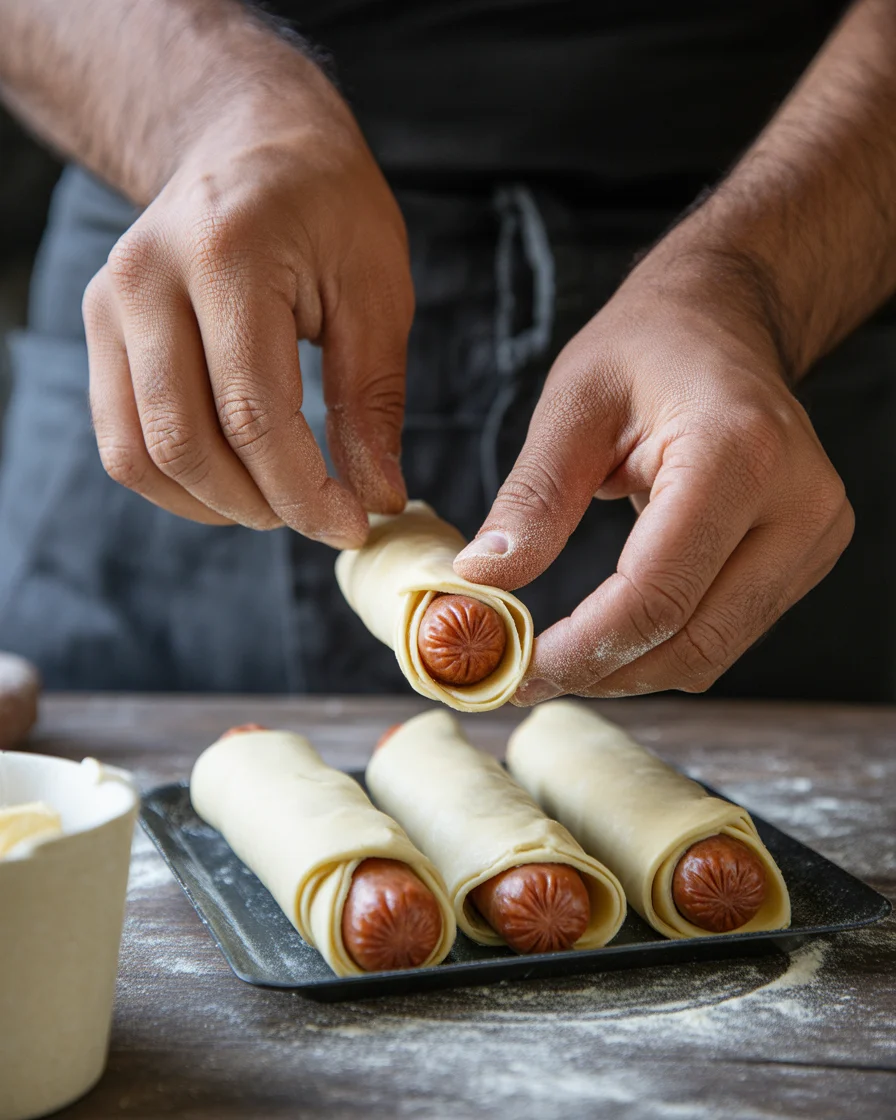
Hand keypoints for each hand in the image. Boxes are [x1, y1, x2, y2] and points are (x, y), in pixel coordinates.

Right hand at [82, 61, 411, 545]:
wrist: (248, 141)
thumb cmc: (328, 207)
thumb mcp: (377, 290)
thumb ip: (372, 399)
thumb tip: (377, 496)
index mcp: (227, 255)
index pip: (253, 414)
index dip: (304, 491)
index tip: (352, 525)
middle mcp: (147, 278)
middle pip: (186, 442)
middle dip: (261, 505)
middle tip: (320, 516)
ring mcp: (108, 303)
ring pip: (140, 453)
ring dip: (213, 504)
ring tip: (279, 501)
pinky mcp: (98, 328)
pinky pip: (120, 438)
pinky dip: (176, 483)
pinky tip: (233, 482)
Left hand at [453, 241, 853, 700]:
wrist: (724, 321)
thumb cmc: (648, 346)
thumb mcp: (572, 406)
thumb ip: (532, 499)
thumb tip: (482, 580)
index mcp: (738, 453)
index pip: (657, 592)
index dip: (583, 648)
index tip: (518, 668)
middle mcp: (797, 503)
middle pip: (693, 640)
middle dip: (602, 672)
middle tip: (526, 678)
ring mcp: (813, 533)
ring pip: (715, 651)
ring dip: (632, 669)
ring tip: (560, 658)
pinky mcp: (808, 553)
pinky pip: (728, 632)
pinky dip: (665, 645)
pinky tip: (611, 634)